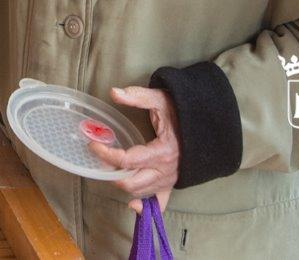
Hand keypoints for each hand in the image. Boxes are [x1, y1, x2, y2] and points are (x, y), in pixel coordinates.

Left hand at [90, 86, 179, 213]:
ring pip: (139, 192)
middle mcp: (165, 171)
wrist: (206, 124)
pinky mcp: (171, 185)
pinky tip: (133, 204)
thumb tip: (114, 92)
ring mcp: (169, 180)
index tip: (93, 145)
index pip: (127, 160)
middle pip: (130, 183)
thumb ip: (138, 96)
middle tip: (101, 157)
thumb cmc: (182, 112)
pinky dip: (144, 207)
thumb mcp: (161, 100)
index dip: (106, 154)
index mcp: (162, 151)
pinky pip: (159, 204)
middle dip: (111, 172)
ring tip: (111, 168)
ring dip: (122, 184)